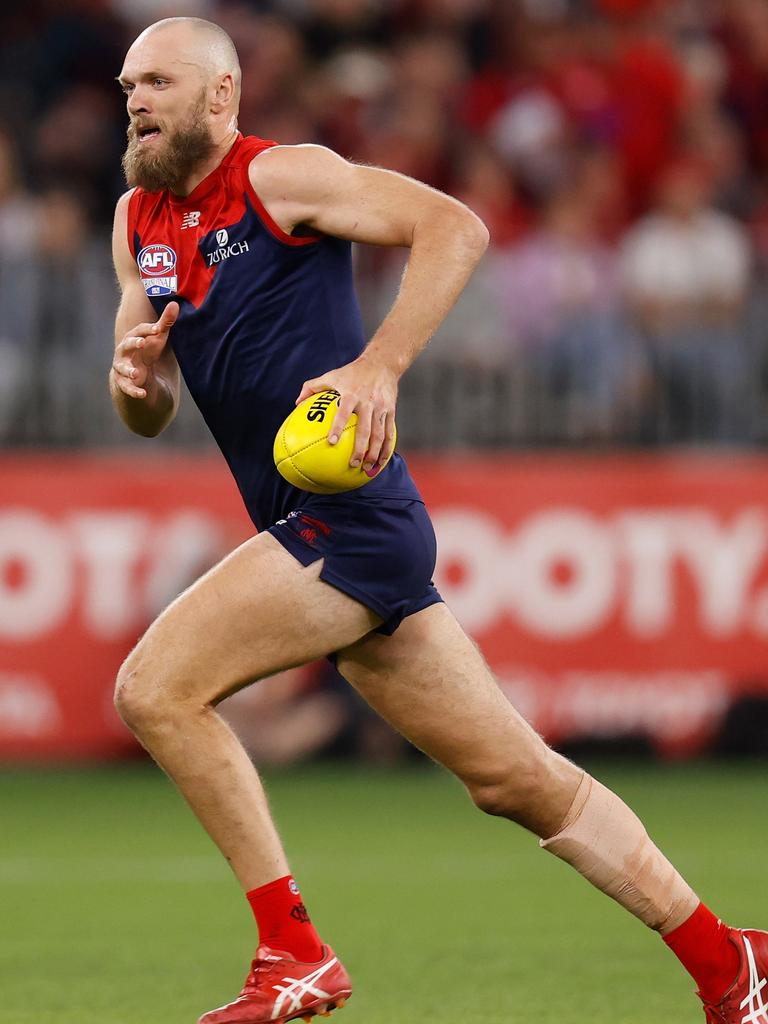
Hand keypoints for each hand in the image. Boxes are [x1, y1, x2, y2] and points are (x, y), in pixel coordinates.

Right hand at [112, 302, 178, 398]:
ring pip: (122, 368)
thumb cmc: (148, 349)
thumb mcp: (158, 337)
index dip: (148, 329)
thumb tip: (174, 304)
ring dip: (128, 370)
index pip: (139, 331)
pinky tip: (142, 394)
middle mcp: (124, 350)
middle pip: (126, 345)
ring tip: (136, 374)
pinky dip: (133, 391)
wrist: (137, 370)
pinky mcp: (122, 381)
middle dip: (134, 343)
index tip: (158, 329)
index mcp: (133, 337)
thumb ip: (165, 322)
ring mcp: (122, 366)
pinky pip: (126, 387)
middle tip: (142, 343)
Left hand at [296, 356, 397, 473]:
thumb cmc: (352, 372)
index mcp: (351, 395)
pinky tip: (381, 461)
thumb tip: (296, 403)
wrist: (382, 363)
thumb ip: (312, 387)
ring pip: (379, 435)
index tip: (331, 442)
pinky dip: (387, 448)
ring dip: (374, 453)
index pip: (343, 413)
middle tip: (353, 464)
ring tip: (367, 468)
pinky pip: (390, 433)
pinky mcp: (390, 411)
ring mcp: (380, 408)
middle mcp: (367, 402)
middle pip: (365, 430)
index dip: (337, 427)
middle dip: (360, 449)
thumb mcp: (331, 375)